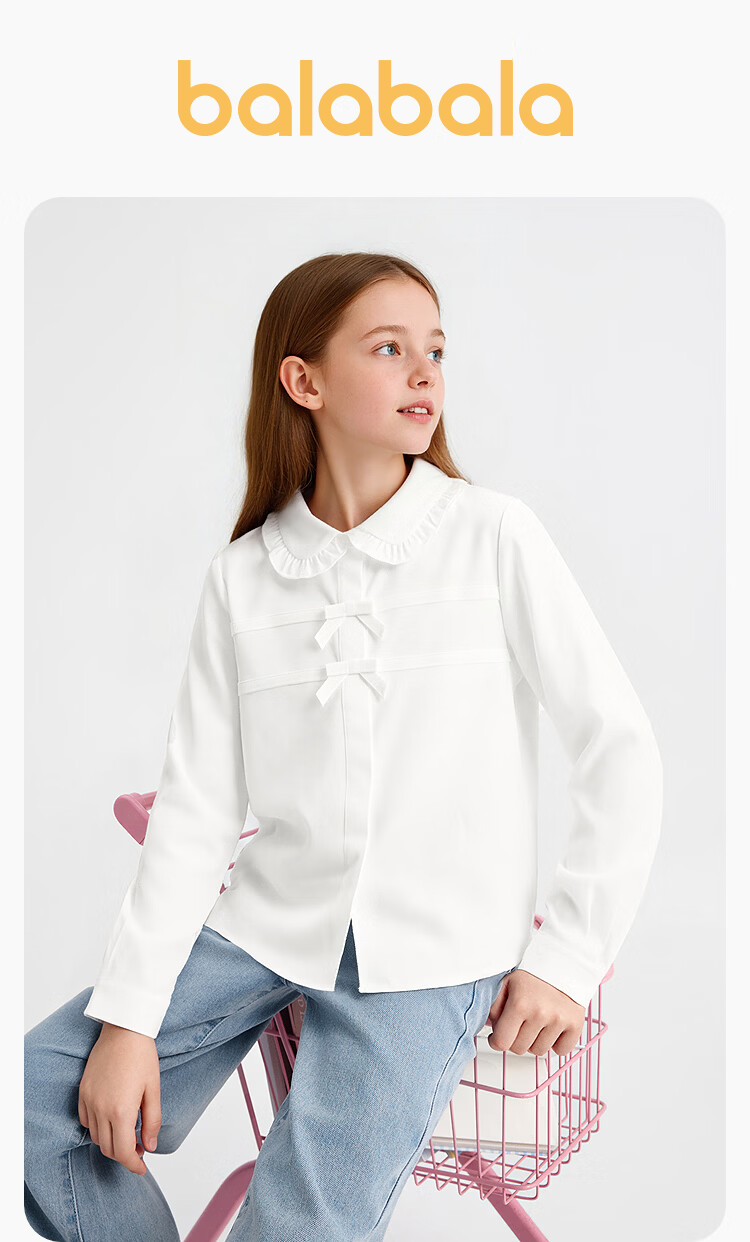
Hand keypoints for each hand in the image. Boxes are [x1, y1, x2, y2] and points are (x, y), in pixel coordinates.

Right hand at [78, 1022, 161, 1175]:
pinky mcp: (83, 1092)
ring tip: (128, 1134)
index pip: (123, 1152)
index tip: (142, 1168)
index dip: (133, 1164)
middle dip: (124, 1155)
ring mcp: (89, 1100)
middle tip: (140, 1149)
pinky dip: (98, 1128)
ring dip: (111, 1142)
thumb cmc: (142, 1056)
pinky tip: (112, 1120)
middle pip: (108, 1148)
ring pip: (96, 1137)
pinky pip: (86, 1120)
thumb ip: (152, 1121)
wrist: (124, 1029)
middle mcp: (101, 1109)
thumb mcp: (154, 1090)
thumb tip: (150, 1146)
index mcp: (121, 1111)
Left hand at [485, 969, 585, 1057]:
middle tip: (519, 1025)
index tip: (498, 1036)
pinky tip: (551, 1029)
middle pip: (519, 1049)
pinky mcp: (575, 1024)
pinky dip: (556, 1044)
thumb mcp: (506, 983)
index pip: (502, 1043)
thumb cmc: (533, 974)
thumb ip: (493, 1006)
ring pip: (539, 1051)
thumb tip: (489, 1027)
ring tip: (536, 1023)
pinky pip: (561, 1051)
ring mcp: (559, 1020)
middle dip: (515, 1039)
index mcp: (519, 1004)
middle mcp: (540, 1014)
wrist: (563, 962)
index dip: (497, 1041)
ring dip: (535, 1041)